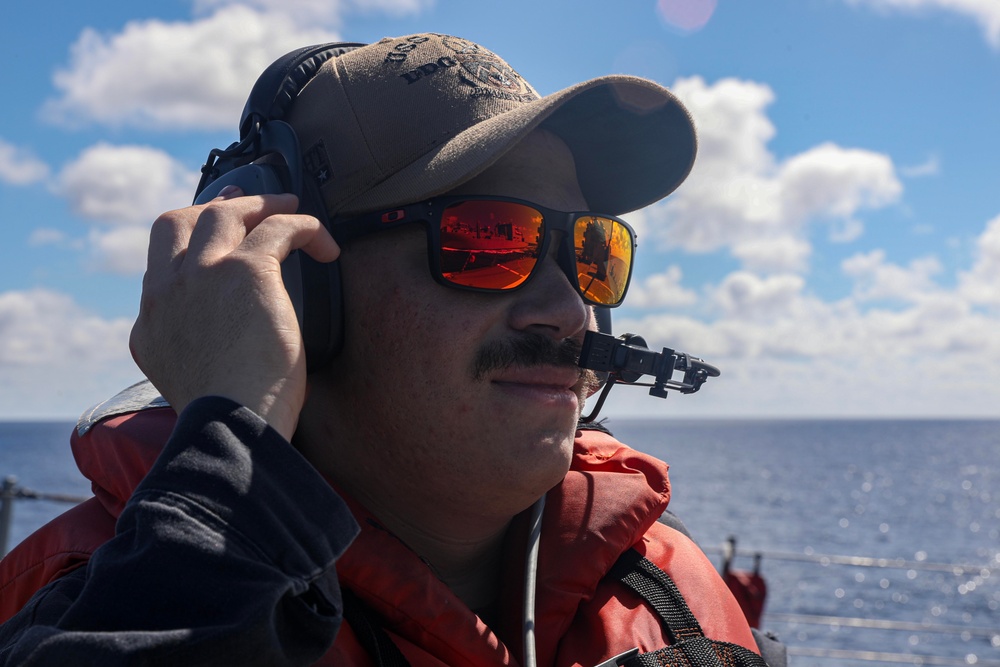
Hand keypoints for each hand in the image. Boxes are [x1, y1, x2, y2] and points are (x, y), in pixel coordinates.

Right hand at [129, 187, 339, 439]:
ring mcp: (203, 274)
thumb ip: (188, 347)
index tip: (215, 230)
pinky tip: (324, 244)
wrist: (231, 428)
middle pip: (180, 221)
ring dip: (261, 205)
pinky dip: (305, 228)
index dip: (191, 238)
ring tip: (292, 208)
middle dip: (216, 206)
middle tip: (247, 201)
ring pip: (226, 213)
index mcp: (152, 318)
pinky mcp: (247, 272)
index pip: (163, 259)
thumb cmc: (225, 419)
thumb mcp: (185, 379)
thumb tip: (215, 338)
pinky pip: (278, 228)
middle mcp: (168, 289)